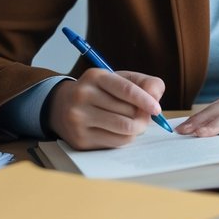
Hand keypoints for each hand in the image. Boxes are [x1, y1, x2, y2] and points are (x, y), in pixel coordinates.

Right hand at [46, 69, 165, 149]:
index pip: (126, 89)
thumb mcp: (119, 79)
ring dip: (137, 128)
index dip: (145, 100)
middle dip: (142, 116)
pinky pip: (116, 142)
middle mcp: (83, 96)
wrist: (61, 106)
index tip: (157, 109)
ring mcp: (78, 118)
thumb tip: (155, 97)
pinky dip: (126, 138)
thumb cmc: (100, 92)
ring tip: (135, 123)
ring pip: (123, 128)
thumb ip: (143, 83)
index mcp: (96, 77)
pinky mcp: (80, 139)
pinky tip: (121, 131)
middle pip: (127, 112)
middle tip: (144, 116)